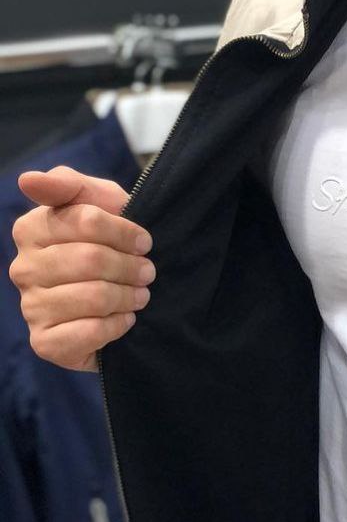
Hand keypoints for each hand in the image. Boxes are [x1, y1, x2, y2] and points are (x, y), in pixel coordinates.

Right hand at [8, 166, 153, 371]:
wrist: (122, 300)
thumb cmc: (110, 245)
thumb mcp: (100, 204)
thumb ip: (69, 185)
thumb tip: (27, 179)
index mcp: (31, 229)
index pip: (86, 220)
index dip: (126, 232)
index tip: (145, 243)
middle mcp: (24, 268)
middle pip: (91, 259)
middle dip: (130, 267)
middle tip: (147, 273)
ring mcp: (31, 307)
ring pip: (94, 296)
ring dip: (128, 296)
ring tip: (140, 296)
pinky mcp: (45, 342)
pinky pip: (90, 332)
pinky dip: (118, 326)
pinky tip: (125, 320)